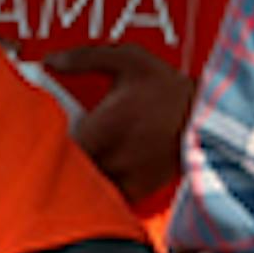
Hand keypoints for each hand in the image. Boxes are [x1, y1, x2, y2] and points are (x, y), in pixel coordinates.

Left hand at [44, 42, 194, 203]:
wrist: (209, 119)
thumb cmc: (168, 87)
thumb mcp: (128, 60)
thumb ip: (85, 58)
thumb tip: (51, 60)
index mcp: (106, 127)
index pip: (58, 146)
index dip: (46, 139)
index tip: (44, 128)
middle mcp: (113, 158)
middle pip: (67, 169)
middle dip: (60, 156)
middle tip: (64, 139)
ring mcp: (125, 178)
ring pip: (85, 184)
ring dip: (78, 172)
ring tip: (85, 151)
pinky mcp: (137, 191)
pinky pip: (105, 194)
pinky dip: (98, 185)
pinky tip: (102, 165)